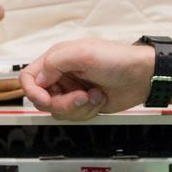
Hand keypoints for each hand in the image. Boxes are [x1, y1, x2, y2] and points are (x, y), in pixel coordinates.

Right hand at [20, 39, 153, 118]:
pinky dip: (87, 111)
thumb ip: (55, 63)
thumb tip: (38, 80)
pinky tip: (99, 98)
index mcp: (57, 59)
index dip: (33, 91)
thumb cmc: (118, 60)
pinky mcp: (83, 104)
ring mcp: (72, 90)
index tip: (46, 98)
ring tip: (94, 95)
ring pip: (58, 111)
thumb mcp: (84, 54)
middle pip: (42, 99)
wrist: (142, 77)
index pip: (29, 77)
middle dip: (62, 103)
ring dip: (78, 108)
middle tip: (81, 96)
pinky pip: (73, 116)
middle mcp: (61, 75)